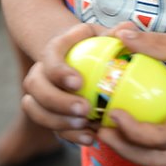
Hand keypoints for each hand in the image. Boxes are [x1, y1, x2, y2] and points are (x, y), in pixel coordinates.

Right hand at [22, 23, 105, 145]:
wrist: (72, 56)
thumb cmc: (91, 44)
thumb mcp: (100, 34)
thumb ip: (113, 33)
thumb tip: (128, 28)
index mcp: (53, 51)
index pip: (49, 60)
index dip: (59, 73)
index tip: (79, 82)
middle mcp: (39, 73)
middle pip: (36, 89)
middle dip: (57, 102)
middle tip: (84, 109)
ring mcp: (39, 95)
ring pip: (36, 111)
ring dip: (59, 122)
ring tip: (85, 125)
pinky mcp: (46, 114)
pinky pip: (50, 127)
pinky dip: (68, 135)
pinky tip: (90, 138)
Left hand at [97, 24, 165, 165]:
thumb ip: (156, 43)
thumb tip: (122, 35)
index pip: (165, 138)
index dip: (135, 132)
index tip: (114, 113)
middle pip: (163, 160)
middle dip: (129, 152)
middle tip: (102, 132)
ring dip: (136, 148)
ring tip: (109, 128)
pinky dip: (147, 136)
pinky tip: (128, 116)